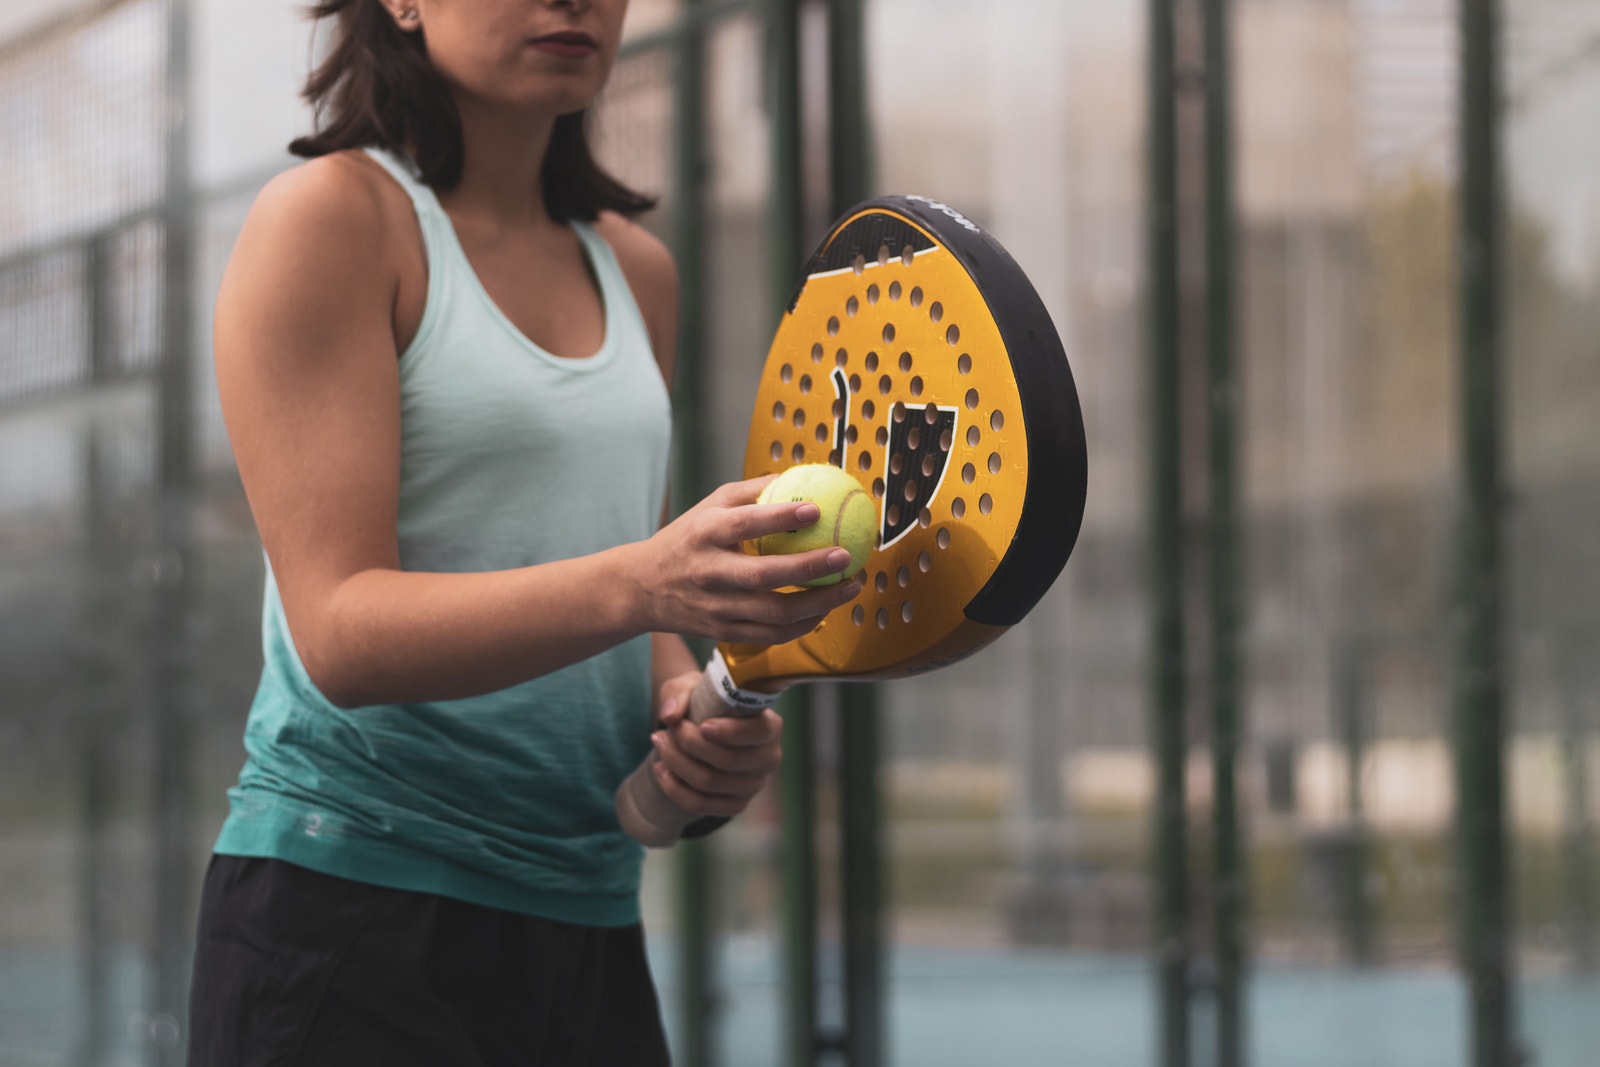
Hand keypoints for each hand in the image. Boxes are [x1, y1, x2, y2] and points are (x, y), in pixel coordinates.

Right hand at [633, 476, 862, 644]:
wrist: (642, 589)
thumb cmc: (687, 539)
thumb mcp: (709, 506)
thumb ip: (751, 492)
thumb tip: (801, 476)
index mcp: (704, 534)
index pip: (745, 524)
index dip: (781, 517)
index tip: (817, 509)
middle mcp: (709, 572)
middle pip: (763, 575)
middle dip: (810, 567)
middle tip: (845, 556)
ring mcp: (716, 607)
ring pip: (774, 613)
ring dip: (818, 603)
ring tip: (848, 587)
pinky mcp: (723, 632)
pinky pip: (771, 636)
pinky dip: (802, 626)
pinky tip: (824, 611)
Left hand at [649, 671, 783, 819]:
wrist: (701, 732)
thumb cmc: (705, 705)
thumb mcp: (692, 687)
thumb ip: (679, 693)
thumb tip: (670, 715)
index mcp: (770, 726)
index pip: (758, 732)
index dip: (730, 732)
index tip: (702, 725)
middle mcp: (768, 758)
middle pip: (727, 760)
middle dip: (690, 744)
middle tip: (668, 729)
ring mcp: (754, 786)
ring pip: (709, 782)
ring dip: (676, 762)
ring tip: (659, 743)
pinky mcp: (735, 805)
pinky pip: (700, 804)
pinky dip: (674, 788)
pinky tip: (660, 769)